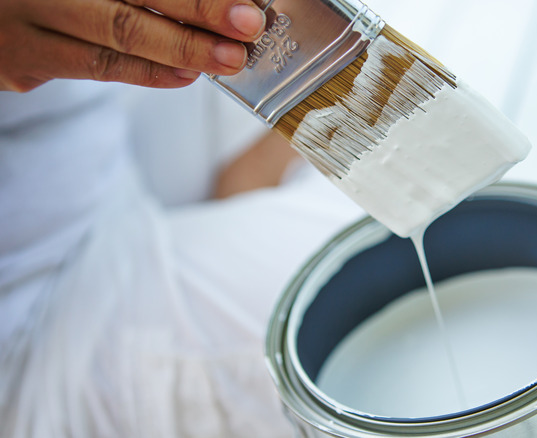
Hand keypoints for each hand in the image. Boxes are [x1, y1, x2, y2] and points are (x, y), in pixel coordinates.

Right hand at [0, 0, 265, 91]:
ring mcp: (27, 15)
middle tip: (248, 26)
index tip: (245, 3)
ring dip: (181, 49)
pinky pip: (95, 66)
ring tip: (227, 59)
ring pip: (118, 35)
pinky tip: (186, 75)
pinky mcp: (23, 57)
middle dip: (199, 11)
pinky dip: (147, 72)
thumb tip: (221, 0)